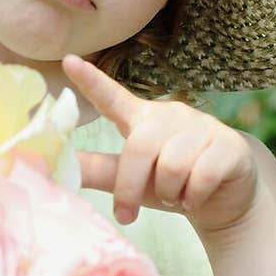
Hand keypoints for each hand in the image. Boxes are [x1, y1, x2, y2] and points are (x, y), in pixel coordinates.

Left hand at [61, 53, 259, 235]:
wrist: (224, 198)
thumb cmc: (170, 183)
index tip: (68, 61)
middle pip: (140, 148)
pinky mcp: (229, 144)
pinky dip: (194, 197)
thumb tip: (46, 168)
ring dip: (169, 193)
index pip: (114, 98)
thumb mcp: (130, 178)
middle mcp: (171, 116)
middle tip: (128, 214)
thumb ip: (94, 170)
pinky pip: (202, 176)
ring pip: (172, 166)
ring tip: (176, 196)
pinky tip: (197, 197)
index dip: (91, 81)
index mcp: (142, 120)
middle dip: (130, 188)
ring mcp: (203, 127)